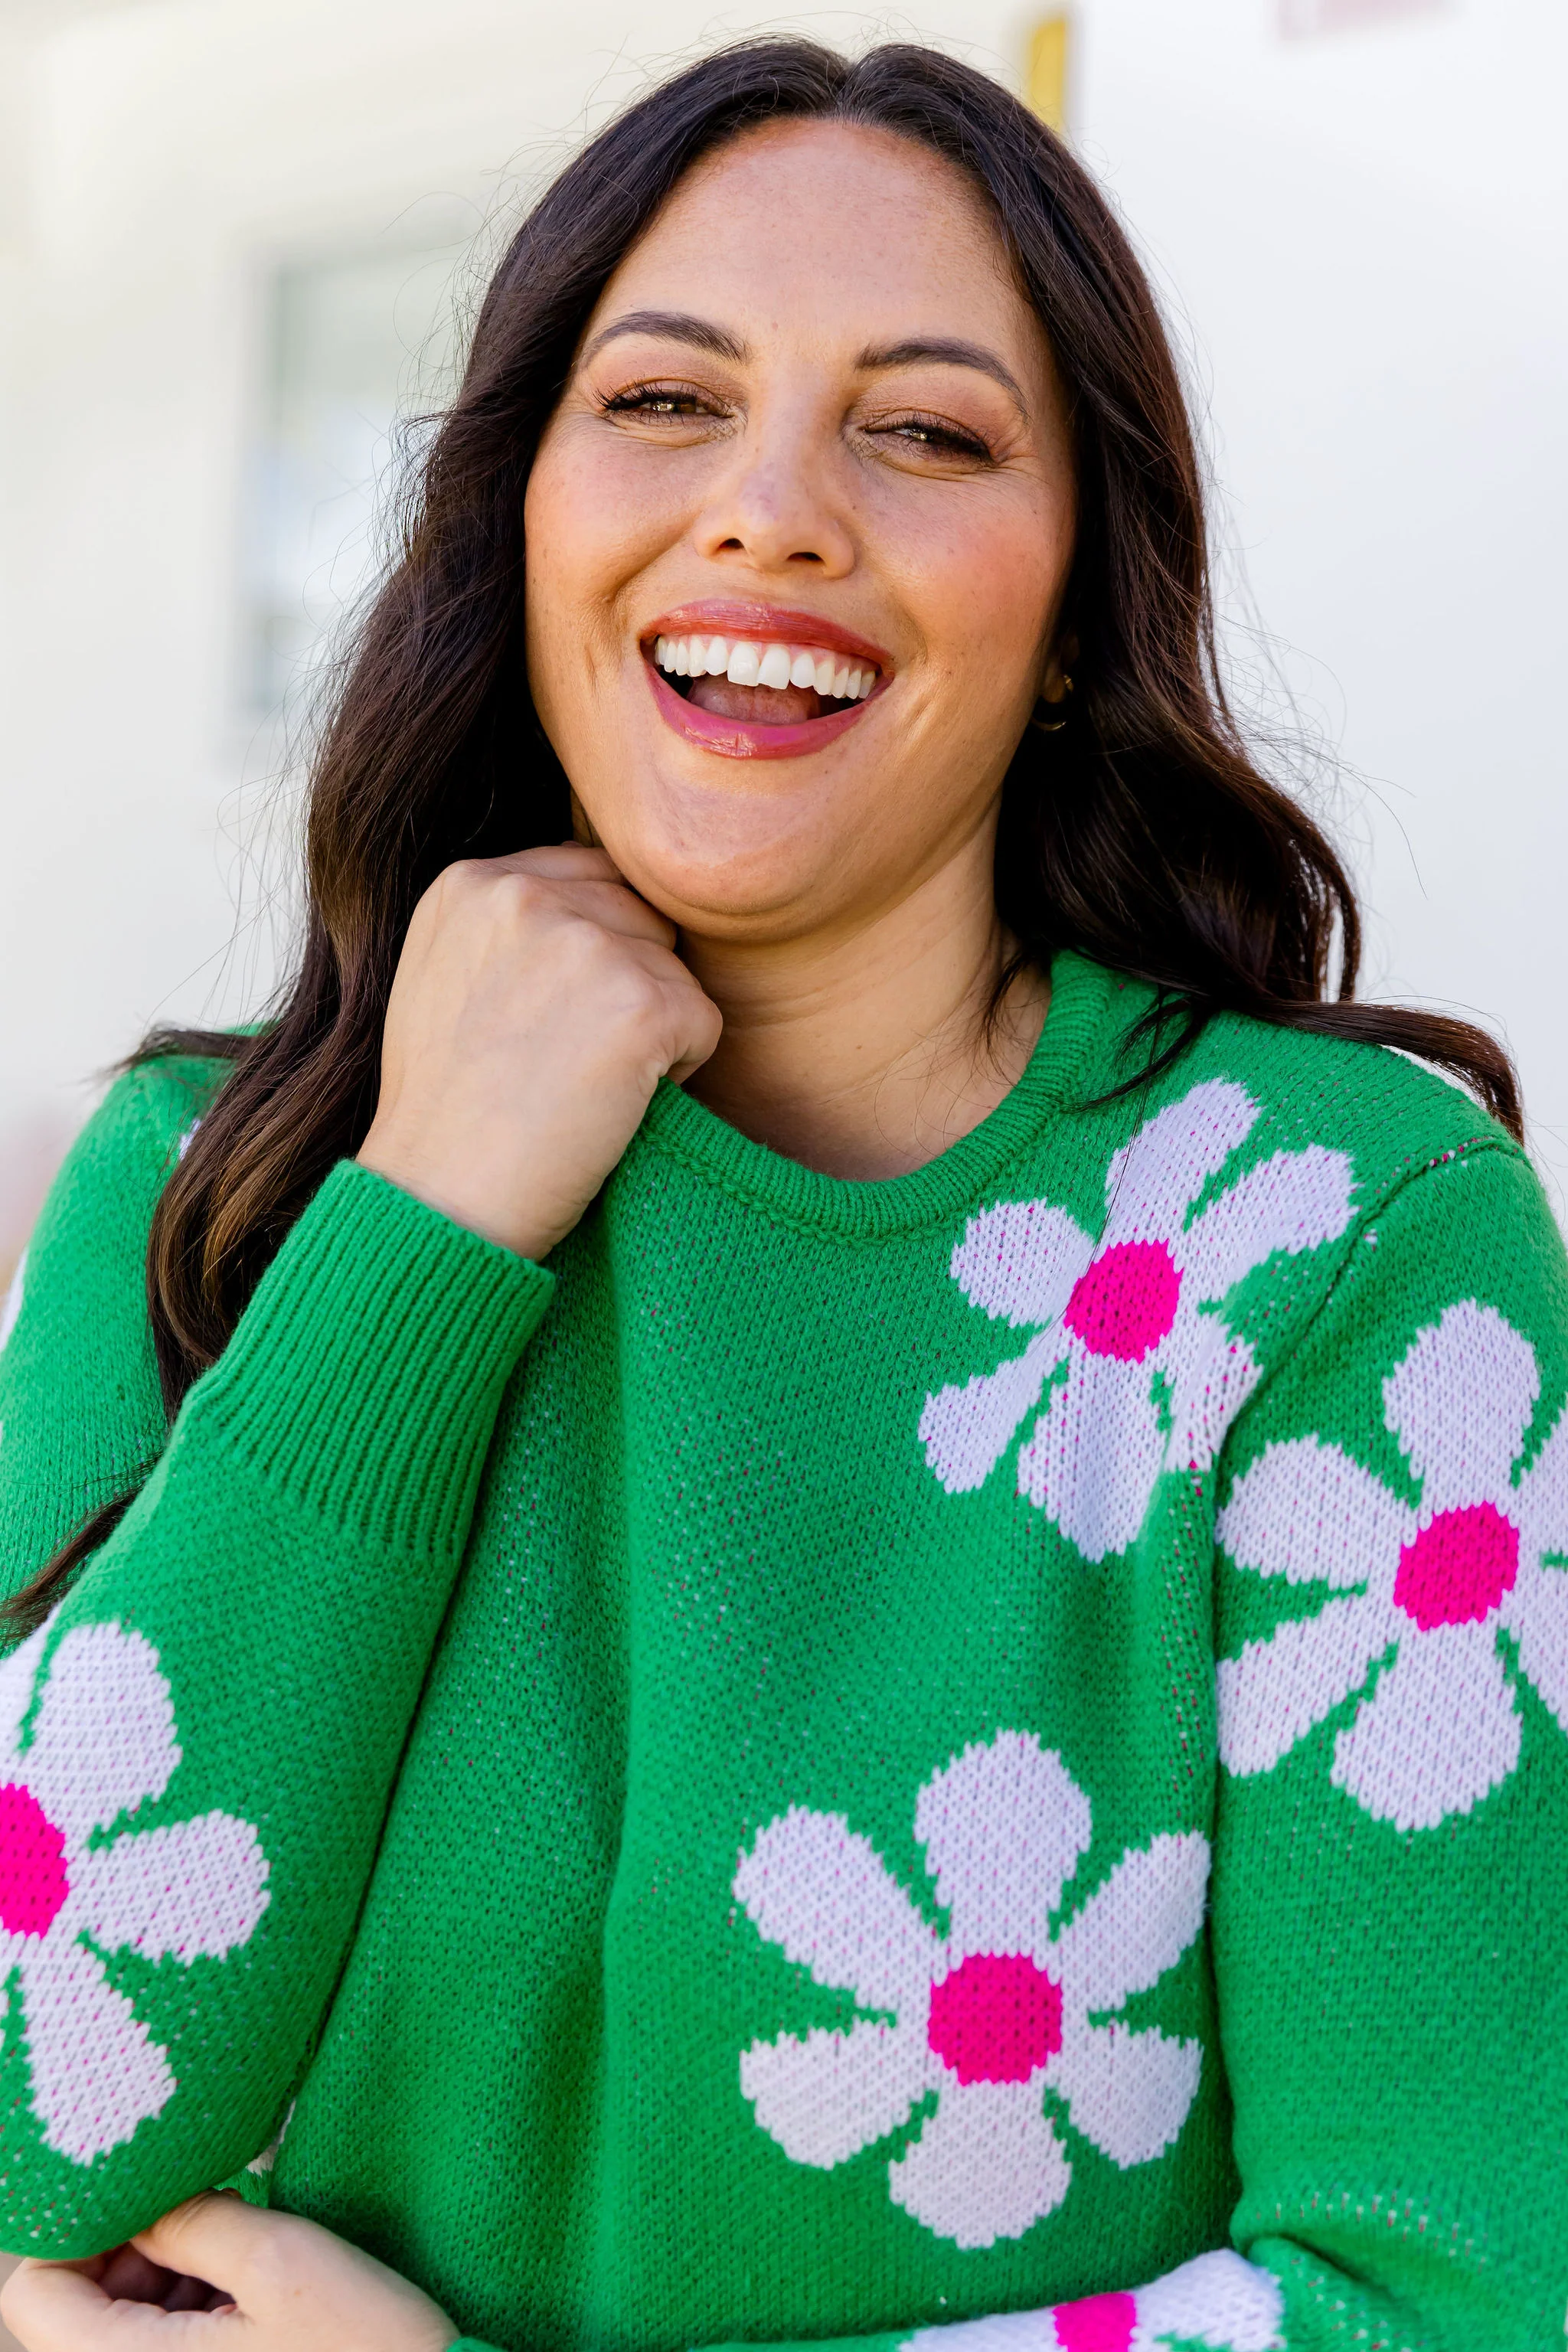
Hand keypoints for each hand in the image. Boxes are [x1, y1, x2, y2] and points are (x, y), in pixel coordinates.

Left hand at [0, 2191, 456, 2349]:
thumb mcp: (281, 2261)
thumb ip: (194, 2221)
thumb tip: (145, 2196)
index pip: (35, 2294)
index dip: (75, 2228)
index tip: (142, 2186)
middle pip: (69, 2311)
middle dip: (128, 2248)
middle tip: (202, 2206)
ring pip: (112, 2329)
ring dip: (160, 2277)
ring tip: (236, 2249)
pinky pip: (155, 2351)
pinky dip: (184, 2309)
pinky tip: (243, 2291)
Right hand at [357, 843, 721, 1258]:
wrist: (438, 1199)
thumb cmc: (445, 1110)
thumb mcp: (444, 977)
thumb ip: (511, 925)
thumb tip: (604, 901)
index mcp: (471, 883)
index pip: (590, 877)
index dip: (595, 951)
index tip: (554, 1018)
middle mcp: (526, 895)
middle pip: (639, 915)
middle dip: (627, 983)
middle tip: (566, 1061)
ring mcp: (587, 945)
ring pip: (674, 967)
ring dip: (652, 1028)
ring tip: (581, 1085)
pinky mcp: (642, 1003)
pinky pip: (704, 1023)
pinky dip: (678, 1072)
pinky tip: (610, 1106)